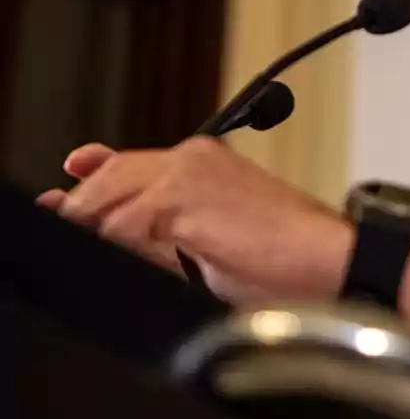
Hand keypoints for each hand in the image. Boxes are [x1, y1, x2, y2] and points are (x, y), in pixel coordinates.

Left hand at [36, 137, 353, 303]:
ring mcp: (186, 173)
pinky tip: (150, 262)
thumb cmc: (285, 256)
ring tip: (134, 255)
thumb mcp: (212, 238)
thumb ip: (162, 227)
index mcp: (206, 158)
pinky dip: (122, 249)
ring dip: (105, 233)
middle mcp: (193, 156)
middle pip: (110, 177)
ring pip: (109, 200)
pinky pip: (121, 226)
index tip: (74, 177)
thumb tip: (114, 231)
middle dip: (85, 207)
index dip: (95, 175)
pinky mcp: (181, 197)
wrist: (327, 257)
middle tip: (73, 224)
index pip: (130, 162)